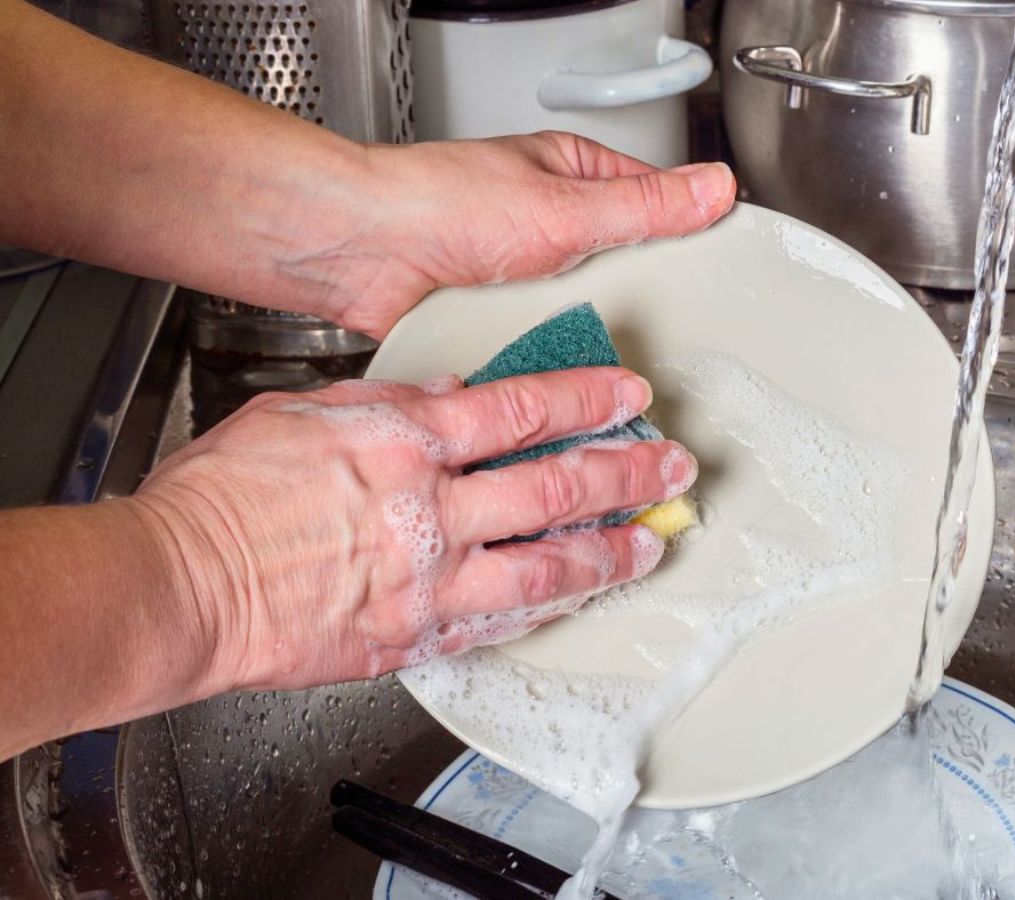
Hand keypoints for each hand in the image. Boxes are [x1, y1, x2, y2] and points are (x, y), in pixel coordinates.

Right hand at [127, 368, 696, 691]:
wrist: (180, 586)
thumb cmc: (222, 498)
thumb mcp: (304, 414)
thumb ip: (390, 404)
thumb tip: (454, 395)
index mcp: (403, 442)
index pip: (521, 409)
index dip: (586, 399)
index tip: (626, 395)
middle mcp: (429, 510)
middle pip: (555, 485)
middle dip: (626, 473)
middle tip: (670, 466)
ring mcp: (428, 579)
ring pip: (548, 563)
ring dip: (611, 550)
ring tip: (651, 540)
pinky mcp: (414, 635)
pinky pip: (502, 621)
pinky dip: (550, 607)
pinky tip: (580, 595)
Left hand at [286, 133, 736, 337]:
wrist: (358, 254)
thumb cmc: (436, 206)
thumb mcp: (565, 209)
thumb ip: (645, 206)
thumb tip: (713, 188)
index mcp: (573, 175)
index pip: (655, 202)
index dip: (687, 236)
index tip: (718, 271)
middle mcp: (548, 222)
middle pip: (623, 268)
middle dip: (633, 300)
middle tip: (653, 323)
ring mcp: (521, 273)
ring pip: (584, 313)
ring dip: (585, 334)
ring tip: (598, 351)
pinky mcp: (496, 318)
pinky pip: (542, 344)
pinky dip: (548, 357)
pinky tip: (557, 371)